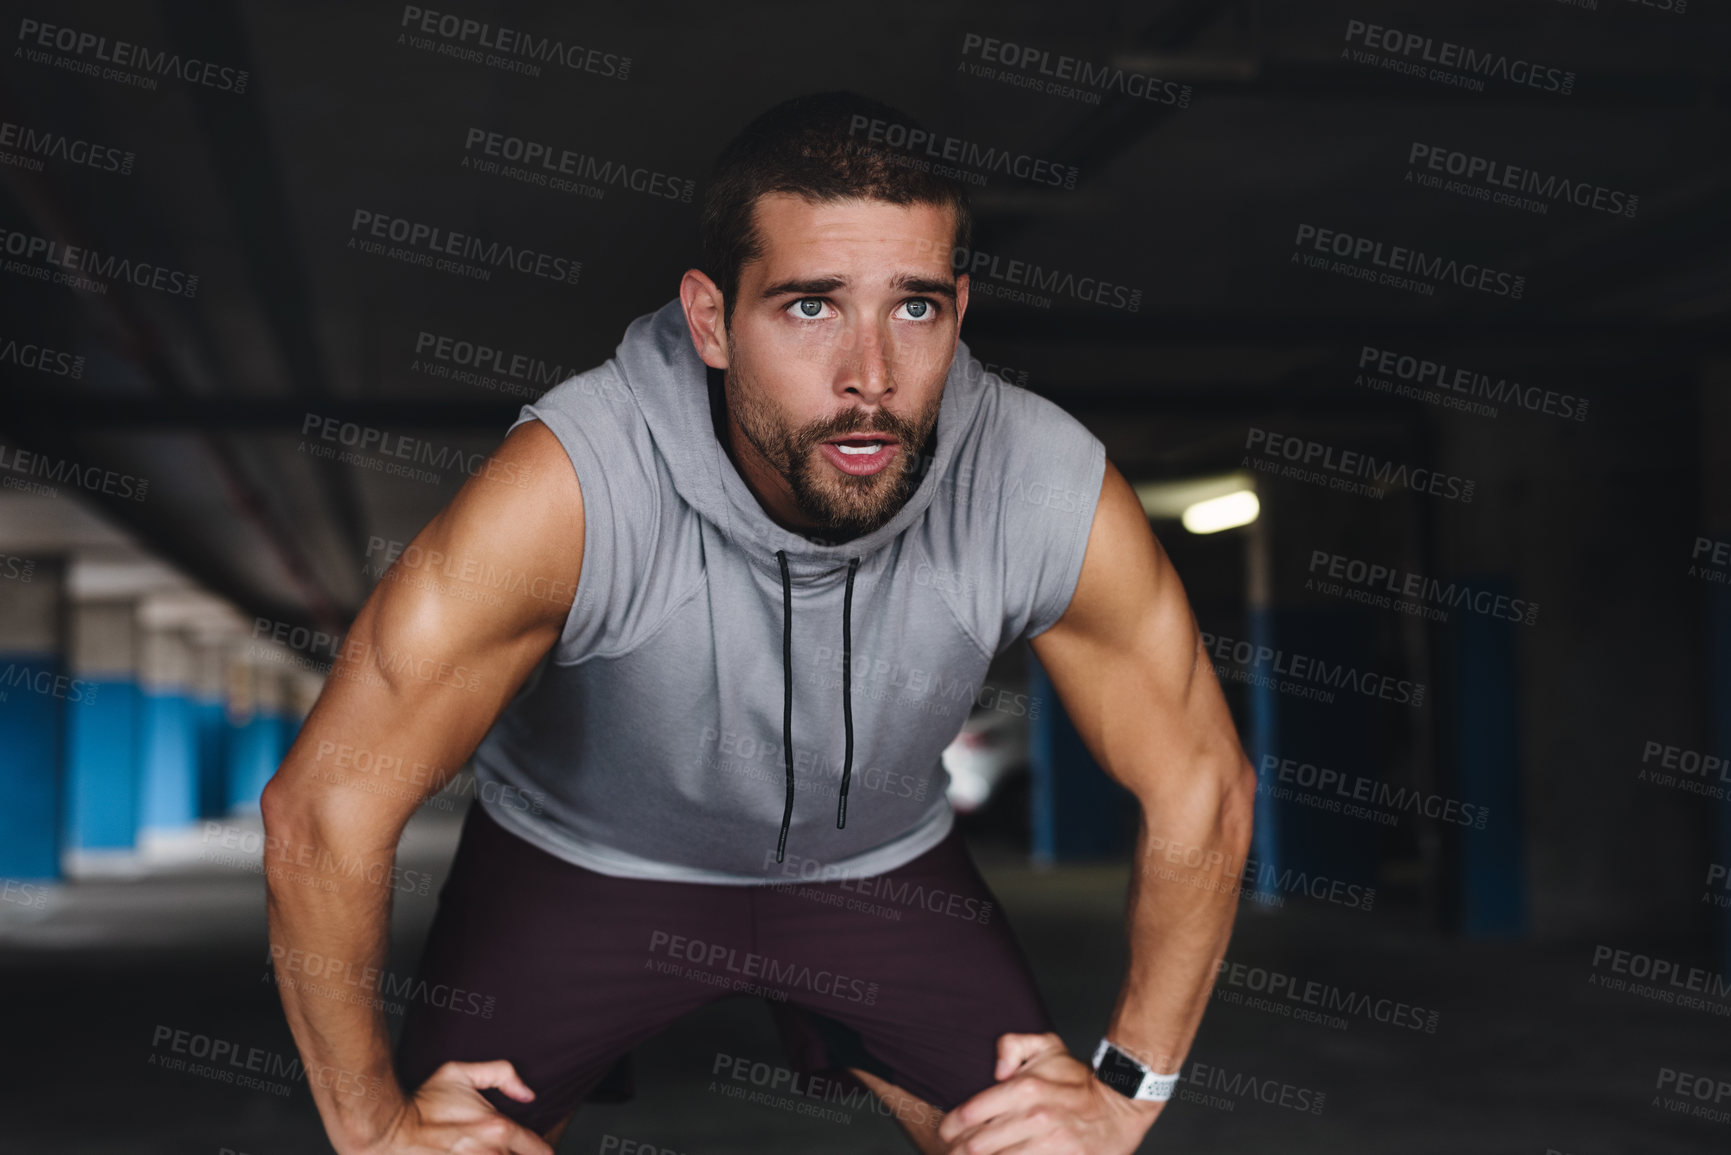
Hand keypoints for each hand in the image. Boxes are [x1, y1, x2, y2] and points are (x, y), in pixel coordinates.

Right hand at [357, 1060, 554, 1154]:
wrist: (388, 1132)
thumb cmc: (422, 1103)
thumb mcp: (459, 1073)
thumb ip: (501, 1073)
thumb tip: (528, 1094)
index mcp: (497, 1129)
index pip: (541, 1150)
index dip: (543, 1151)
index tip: (538, 1149)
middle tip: (514, 1150)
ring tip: (492, 1153)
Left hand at [936, 1032, 1161, 1153]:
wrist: (1121, 1107)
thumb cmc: (1078, 1079)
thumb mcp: (1048, 1047)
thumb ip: (1013, 1045)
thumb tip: (995, 1070)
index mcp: (1026, 1088)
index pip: (971, 1113)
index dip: (950, 1127)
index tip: (945, 1133)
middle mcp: (1034, 1118)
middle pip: (977, 1145)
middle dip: (957, 1152)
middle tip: (950, 1153)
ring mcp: (1049, 1144)